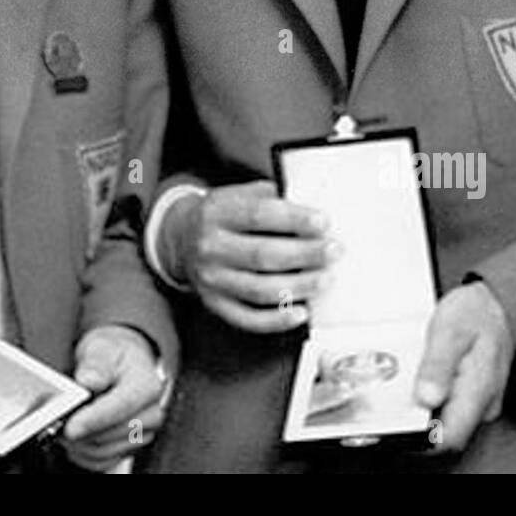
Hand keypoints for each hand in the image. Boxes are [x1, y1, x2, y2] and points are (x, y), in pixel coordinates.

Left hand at [62, 325, 167, 470]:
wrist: (122, 365)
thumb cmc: (114, 356)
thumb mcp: (103, 347)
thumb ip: (96, 363)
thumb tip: (89, 380)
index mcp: (148, 386)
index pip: (120, 408)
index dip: (94, 420)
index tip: (71, 426)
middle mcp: (150, 414)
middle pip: (109, 435)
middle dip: (79, 431)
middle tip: (55, 422)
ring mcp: (141, 435)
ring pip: (101, 452)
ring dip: (77, 443)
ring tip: (60, 425)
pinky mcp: (128, 449)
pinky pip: (100, 462)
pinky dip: (81, 453)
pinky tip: (73, 436)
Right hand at [165, 180, 332, 332]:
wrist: (181, 238)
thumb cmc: (223, 215)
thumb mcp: (238, 195)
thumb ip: (271, 198)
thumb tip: (313, 208)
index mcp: (216, 212)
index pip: (259, 215)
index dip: (294, 220)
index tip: (323, 222)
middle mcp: (210, 247)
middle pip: (263, 255)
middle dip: (305, 254)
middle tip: (334, 251)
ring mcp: (211, 279)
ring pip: (260, 290)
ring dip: (300, 287)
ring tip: (326, 279)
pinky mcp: (215, 304)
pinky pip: (248, 319)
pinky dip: (277, 320)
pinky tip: (301, 312)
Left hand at [412, 282, 514, 451]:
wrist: (498, 303)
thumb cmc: (476, 312)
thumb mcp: (450, 330)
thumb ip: (437, 365)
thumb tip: (426, 398)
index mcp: (478, 392)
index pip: (449, 438)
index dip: (421, 438)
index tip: (397, 421)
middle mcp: (483, 405)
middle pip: (444, 432)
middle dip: (417, 420)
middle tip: (399, 391)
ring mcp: (480, 403)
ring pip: (446, 420)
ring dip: (423, 409)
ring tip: (411, 379)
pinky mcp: (474, 397)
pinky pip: (449, 408)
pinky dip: (432, 398)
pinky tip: (423, 378)